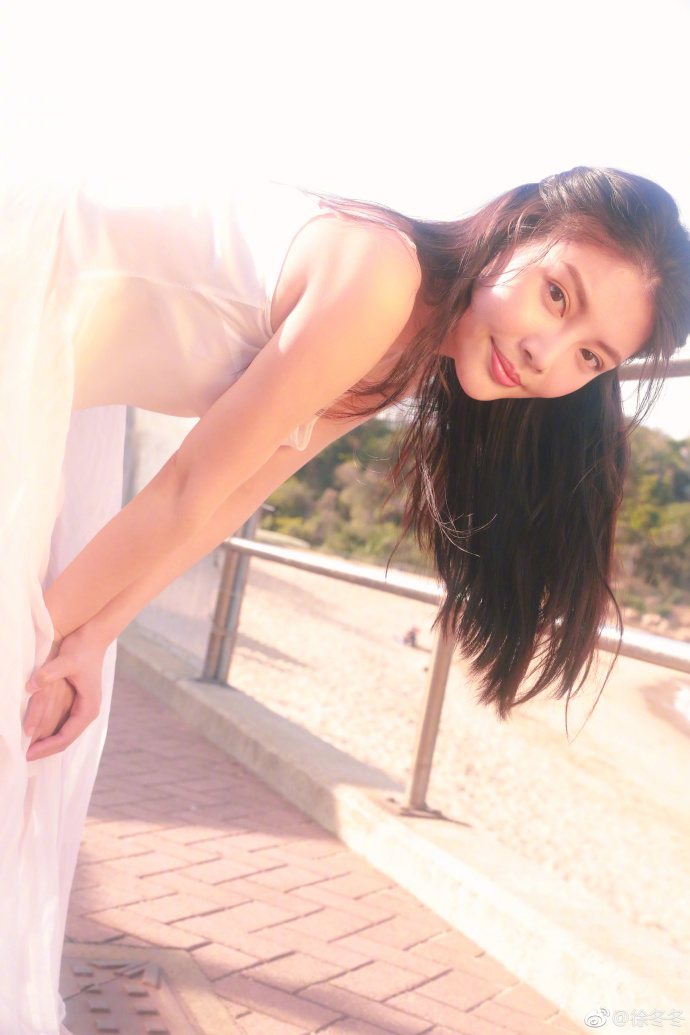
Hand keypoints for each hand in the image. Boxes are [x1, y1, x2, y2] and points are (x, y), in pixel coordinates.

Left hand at [24, 626, 107, 759]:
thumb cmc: (83, 649)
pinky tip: (34, 732)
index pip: (66, 737)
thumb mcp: (66, 660)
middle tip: (22, 755)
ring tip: (26, 747)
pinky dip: (48, 731)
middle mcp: (87, 711)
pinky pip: (62, 723)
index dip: (46, 747)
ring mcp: (82, 707)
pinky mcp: (77, 702)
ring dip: (45, 741)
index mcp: (89, 708)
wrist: (94, 637)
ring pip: (63, 733)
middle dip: (44, 748)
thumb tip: (29, 687)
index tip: (27, 753)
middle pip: (64, 739)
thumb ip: (48, 674)